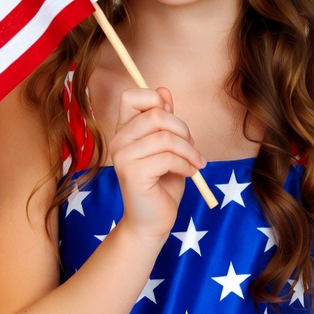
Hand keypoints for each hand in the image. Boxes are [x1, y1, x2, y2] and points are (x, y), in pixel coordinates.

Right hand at [109, 87, 205, 244]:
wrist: (152, 222)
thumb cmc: (162, 185)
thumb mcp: (168, 148)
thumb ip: (165, 122)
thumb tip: (164, 91)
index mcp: (124, 131)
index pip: (131, 96)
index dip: (155, 100)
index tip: (172, 119)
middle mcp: (118, 141)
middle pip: (155, 114)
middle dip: (182, 128)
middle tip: (192, 145)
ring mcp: (123, 157)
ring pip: (165, 137)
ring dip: (188, 150)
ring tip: (195, 163)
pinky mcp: (133, 173)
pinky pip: (167, 158)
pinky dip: (186, 164)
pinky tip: (189, 173)